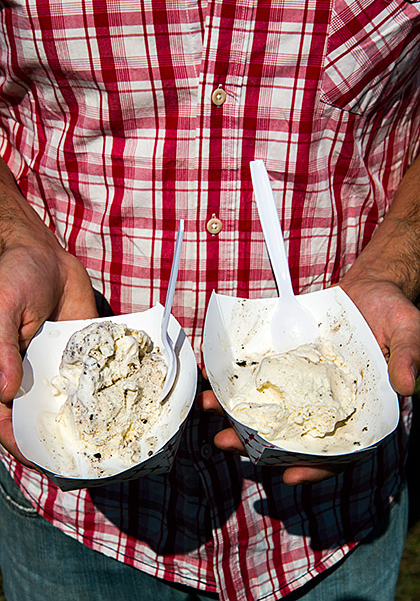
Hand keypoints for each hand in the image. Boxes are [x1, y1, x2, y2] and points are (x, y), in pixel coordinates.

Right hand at [0, 241, 97, 465]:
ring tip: (105, 445)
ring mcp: (54, 372)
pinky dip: (103, 395)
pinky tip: (121, 407)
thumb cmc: (14, 277)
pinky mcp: (80, 360)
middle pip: (37, 420)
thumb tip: (4, 390)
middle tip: (81, 463)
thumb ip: (1, 345)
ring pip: (66, 406)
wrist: (47, 258)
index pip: (3, 418)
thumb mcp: (3, 306)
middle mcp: (26, 379)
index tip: (39, 458)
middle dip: (55, 441)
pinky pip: (90, 381)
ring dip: (83, 425)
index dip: (17, 441)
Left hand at [197, 276, 419, 484]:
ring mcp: (303, 383)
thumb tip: (407, 385)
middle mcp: (326, 403)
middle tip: (225, 441)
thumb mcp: (407, 329)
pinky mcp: (287, 361)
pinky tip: (214, 374)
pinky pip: (260, 373)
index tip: (288, 476)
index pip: (338, 450)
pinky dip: (236, 376)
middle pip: (290, 434)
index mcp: (358, 409)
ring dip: (236, 411)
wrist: (369, 288)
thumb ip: (409, 355)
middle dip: (255, 442)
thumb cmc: (392, 312)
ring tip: (208, 407)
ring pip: (269, 407)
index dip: (315, 467)